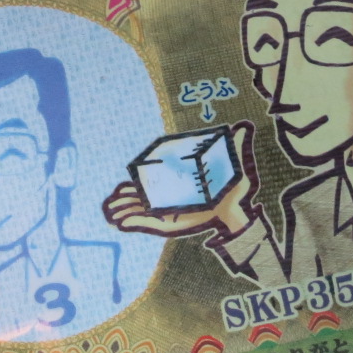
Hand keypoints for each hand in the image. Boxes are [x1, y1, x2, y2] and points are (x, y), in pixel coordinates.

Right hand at [103, 121, 260, 238]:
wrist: (236, 212)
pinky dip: (132, 225)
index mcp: (175, 188)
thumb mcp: (231, 167)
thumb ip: (234, 146)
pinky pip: (146, 226)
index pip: (150, 185)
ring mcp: (168, 214)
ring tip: (109, 213)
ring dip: (122, 212)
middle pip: (139, 200)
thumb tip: (244, 126)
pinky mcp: (169, 225)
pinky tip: (120, 224)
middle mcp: (169, 201)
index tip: (122, 184)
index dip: (134, 185)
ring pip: (138, 213)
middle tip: (109, 201)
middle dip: (122, 201)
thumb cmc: (232, 193)